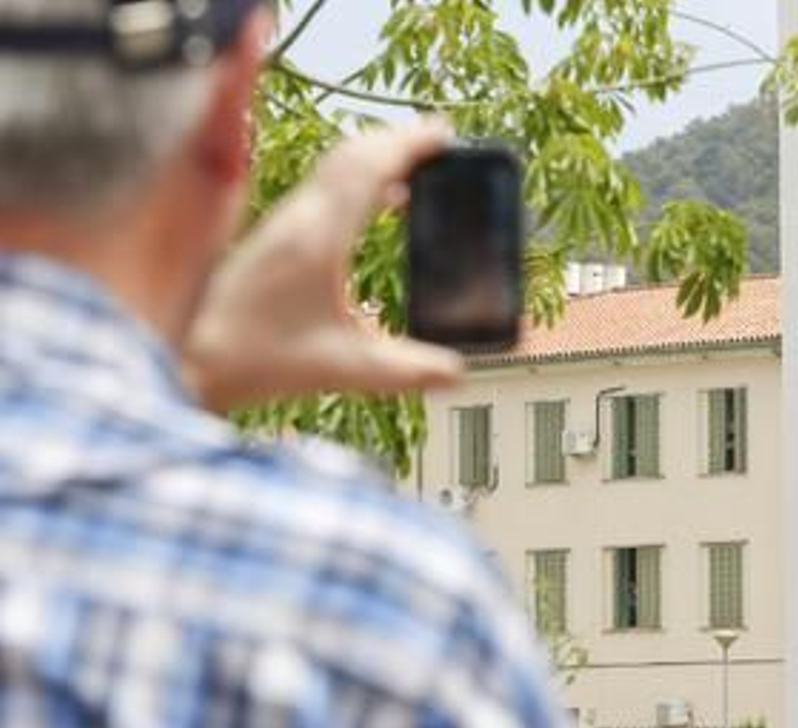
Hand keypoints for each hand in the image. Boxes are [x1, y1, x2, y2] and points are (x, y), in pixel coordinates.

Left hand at [182, 121, 465, 412]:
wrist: (187, 355)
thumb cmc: (251, 356)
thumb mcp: (342, 368)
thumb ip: (405, 370)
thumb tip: (455, 371)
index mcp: (317, 239)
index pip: (368, 168)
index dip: (409, 145)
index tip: (444, 132)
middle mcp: (298, 219)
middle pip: (351, 154)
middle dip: (398, 140)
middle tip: (438, 138)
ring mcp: (283, 223)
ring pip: (334, 166)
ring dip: (376, 155)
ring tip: (414, 162)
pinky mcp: (276, 235)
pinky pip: (324, 187)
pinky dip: (358, 178)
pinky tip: (379, 200)